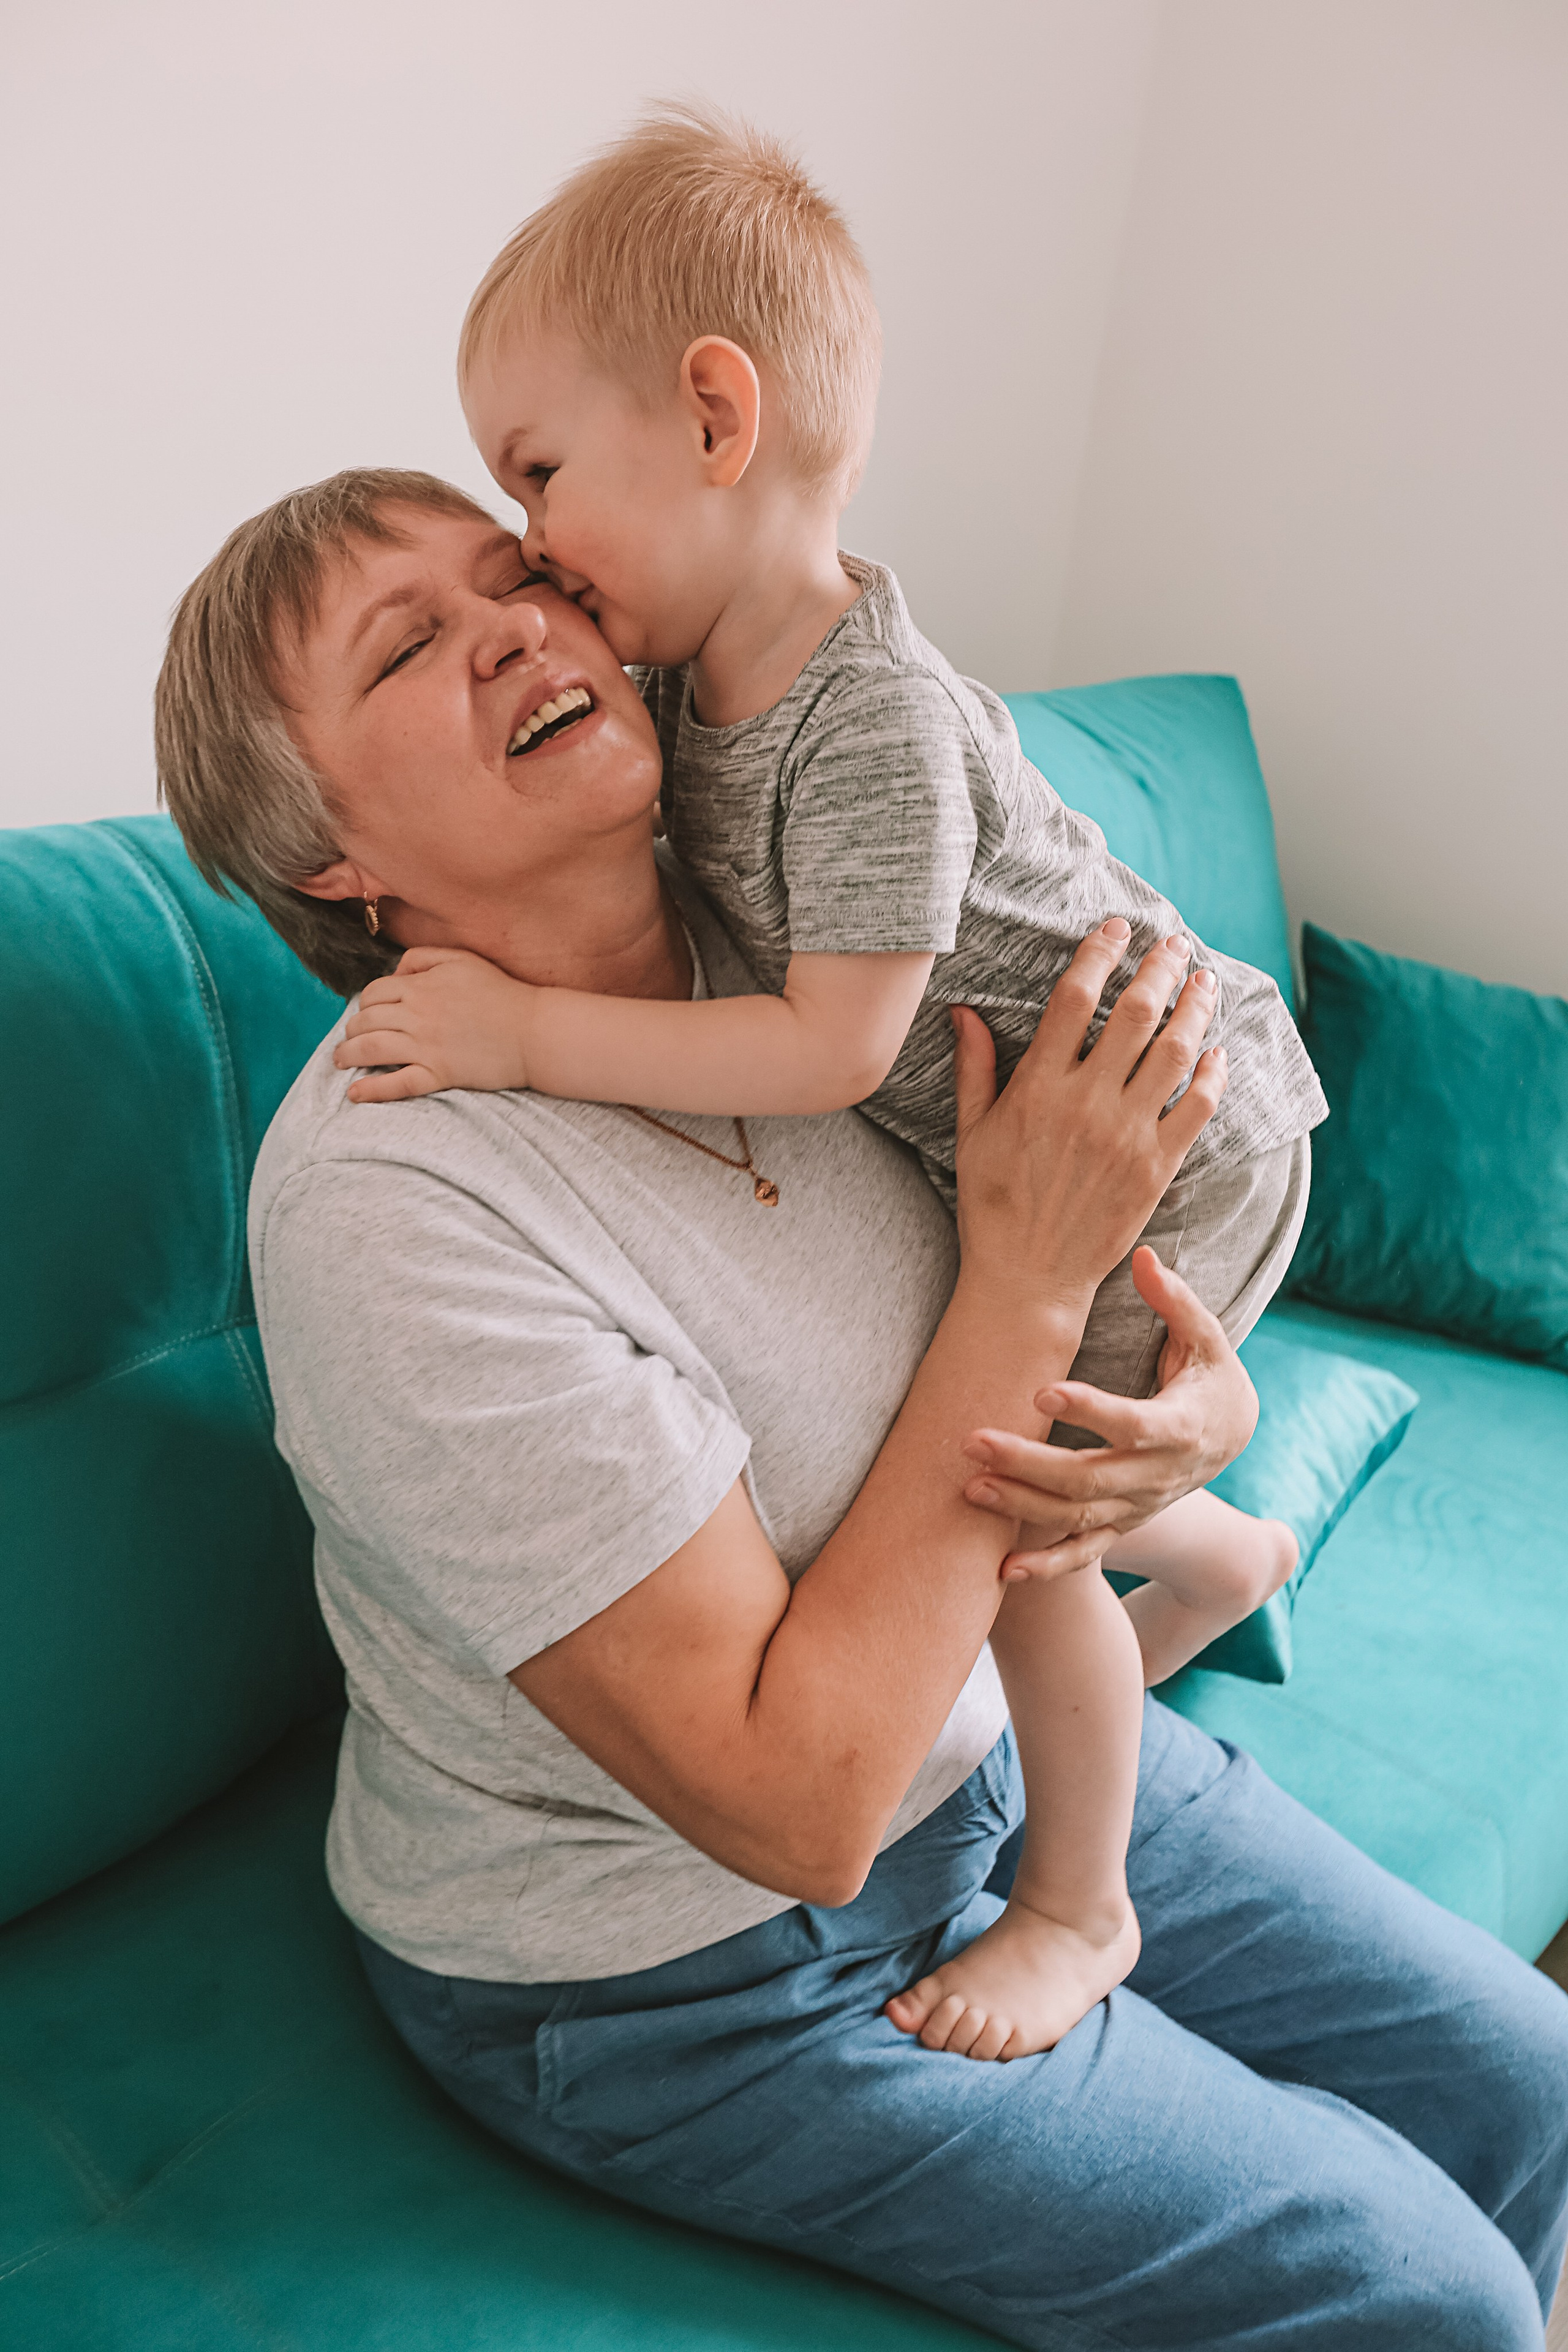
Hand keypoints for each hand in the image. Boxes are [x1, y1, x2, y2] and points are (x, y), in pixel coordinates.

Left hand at [333, 947, 538, 1102]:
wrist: (534, 1031)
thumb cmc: (502, 994)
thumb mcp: (463, 959)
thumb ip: (424, 957)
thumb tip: (395, 971)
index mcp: (421, 986)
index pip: (373, 994)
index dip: (365, 1004)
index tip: (367, 1015)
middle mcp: (417, 1015)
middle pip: (365, 1021)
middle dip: (351, 1031)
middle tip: (351, 1040)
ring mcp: (425, 1047)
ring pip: (371, 1050)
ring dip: (348, 1056)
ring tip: (341, 1061)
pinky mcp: (438, 1075)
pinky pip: (396, 1084)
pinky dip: (371, 1091)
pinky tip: (355, 1095)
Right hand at [950, 919, 1226, 1318]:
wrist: (1028, 1277)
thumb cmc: (993, 1205)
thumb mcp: (972, 1132)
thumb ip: (974, 1067)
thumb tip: (962, 1010)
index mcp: (1038, 1088)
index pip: (1076, 998)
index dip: (1100, 953)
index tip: (1117, 928)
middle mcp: (1087, 1104)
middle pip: (1136, 1013)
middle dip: (1160, 968)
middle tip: (1174, 944)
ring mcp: (1127, 1135)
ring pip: (1174, 1052)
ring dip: (1195, 1008)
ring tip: (1205, 981)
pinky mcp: (1157, 1167)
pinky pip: (1198, 1108)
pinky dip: (1213, 1073)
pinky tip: (1217, 1049)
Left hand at [959, 1248, 1258, 1579]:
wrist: (1233, 1437)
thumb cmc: (1211, 1376)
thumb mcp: (1207, 1337)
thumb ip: (1175, 1300)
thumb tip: (1143, 1256)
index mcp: (1179, 1428)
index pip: (1131, 1424)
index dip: (1090, 1410)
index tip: (1041, 1390)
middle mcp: (1157, 1477)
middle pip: (1089, 1478)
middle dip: (1028, 1463)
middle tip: (973, 1441)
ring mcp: (1138, 1506)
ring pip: (1077, 1517)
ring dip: (1022, 1506)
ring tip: (970, 1487)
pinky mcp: (1123, 1523)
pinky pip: (1084, 1552)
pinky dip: (1047, 1567)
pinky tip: (1002, 1571)